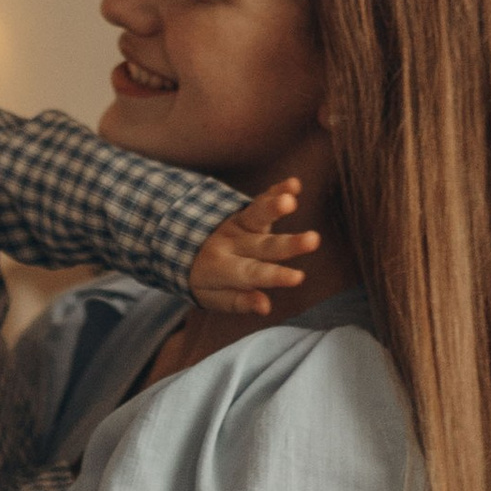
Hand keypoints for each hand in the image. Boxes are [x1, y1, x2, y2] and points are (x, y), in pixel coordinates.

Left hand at [186, 178, 318, 323]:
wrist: (176, 245)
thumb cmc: (203, 279)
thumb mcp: (212, 297)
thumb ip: (239, 301)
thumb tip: (266, 307)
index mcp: (221, 268)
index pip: (252, 273)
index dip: (274, 276)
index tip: (298, 277)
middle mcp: (231, 244)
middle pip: (262, 245)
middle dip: (288, 243)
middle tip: (313, 240)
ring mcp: (238, 225)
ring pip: (257, 215)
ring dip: (274, 206)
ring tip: (290, 199)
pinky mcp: (244, 212)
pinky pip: (260, 200)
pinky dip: (276, 190)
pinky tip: (294, 184)